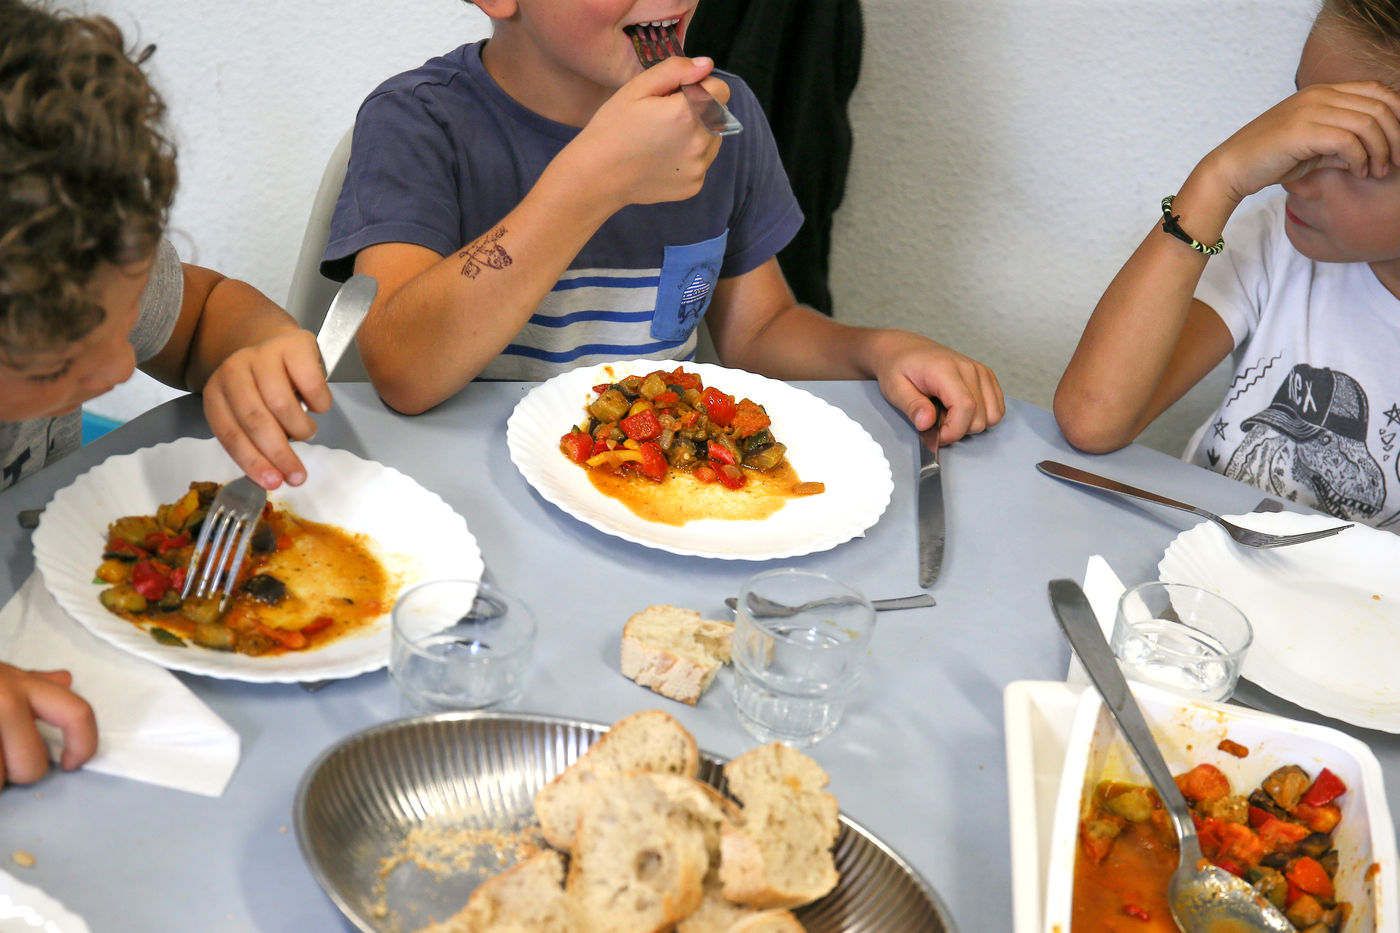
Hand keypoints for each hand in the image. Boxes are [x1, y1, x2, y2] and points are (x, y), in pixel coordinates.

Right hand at [0, 663, 96, 787]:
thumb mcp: (0, 674)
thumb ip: (33, 683)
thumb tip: (65, 680)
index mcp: (23, 685)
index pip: (77, 714)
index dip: (85, 745)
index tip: (71, 763)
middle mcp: (6, 701)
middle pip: (33, 765)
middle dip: (17, 773)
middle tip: (1, 760)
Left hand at [200, 328, 329, 488]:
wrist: (280, 345)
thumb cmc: (267, 388)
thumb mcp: (251, 413)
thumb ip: (255, 440)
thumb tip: (273, 478)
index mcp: (216, 392)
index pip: (230, 433)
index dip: (252, 461)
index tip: (273, 483)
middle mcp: (234, 369)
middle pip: (255, 420)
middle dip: (279, 454)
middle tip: (298, 476)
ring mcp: (263, 354)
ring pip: (282, 404)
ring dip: (300, 429)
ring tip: (306, 432)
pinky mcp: (294, 345)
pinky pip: (311, 385)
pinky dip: (318, 405)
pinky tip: (315, 407)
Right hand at [564, 56, 725, 208]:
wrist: (597, 175)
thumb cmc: (613, 127)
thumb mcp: (637, 88)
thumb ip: (675, 70)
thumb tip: (706, 65)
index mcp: (688, 114)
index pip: (721, 90)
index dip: (699, 86)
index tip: (676, 94)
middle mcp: (699, 143)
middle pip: (718, 114)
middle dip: (699, 109)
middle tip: (664, 117)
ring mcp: (698, 167)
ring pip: (714, 138)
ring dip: (697, 132)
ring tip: (663, 138)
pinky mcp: (694, 184)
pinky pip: (702, 161)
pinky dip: (689, 156)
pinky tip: (663, 156)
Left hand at [871, 332, 1004, 442]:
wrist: (903, 348)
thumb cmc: (897, 367)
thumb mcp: (895, 389)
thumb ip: (912, 406)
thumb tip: (926, 424)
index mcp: (945, 370)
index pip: (965, 407)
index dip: (954, 430)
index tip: (937, 437)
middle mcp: (968, 368)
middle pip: (980, 417)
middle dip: (958, 429)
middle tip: (935, 419)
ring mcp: (980, 371)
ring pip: (992, 415)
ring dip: (970, 423)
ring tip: (946, 412)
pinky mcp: (986, 376)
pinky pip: (997, 407)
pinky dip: (981, 415)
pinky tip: (959, 409)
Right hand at [1207, 81, 1399, 200]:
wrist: (1231, 168)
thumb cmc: (1270, 159)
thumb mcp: (1315, 146)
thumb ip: (1343, 141)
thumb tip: (1375, 151)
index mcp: (1323, 92)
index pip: (1377, 91)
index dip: (1398, 114)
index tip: (1399, 143)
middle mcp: (1318, 94)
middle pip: (1379, 107)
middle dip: (1395, 137)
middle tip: (1397, 162)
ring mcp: (1309, 110)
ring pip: (1367, 124)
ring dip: (1380, 151)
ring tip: (1378, 171)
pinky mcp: (1301, 131)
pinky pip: (1347, 142)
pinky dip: (1359, 159)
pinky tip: (1357, 172)